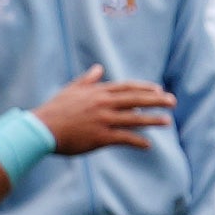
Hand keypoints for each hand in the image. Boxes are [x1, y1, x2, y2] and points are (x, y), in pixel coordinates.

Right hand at [34, 64, 176, 156]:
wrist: (41, 129)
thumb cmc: (54, 110)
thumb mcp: (71, 90)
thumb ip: (87, 80)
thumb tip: (98, 68)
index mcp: (98, 92)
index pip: (127, 87)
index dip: (144, 88)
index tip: (158, 89)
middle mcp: (103, 103)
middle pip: (136, 99)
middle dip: (156, 100)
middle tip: (172, 101)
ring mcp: (103, 120)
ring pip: (134, 119)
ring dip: (152, 120)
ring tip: (167, 121)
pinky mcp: (100, 136)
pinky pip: (124, 138)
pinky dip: (137, 141)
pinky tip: (148, 145)